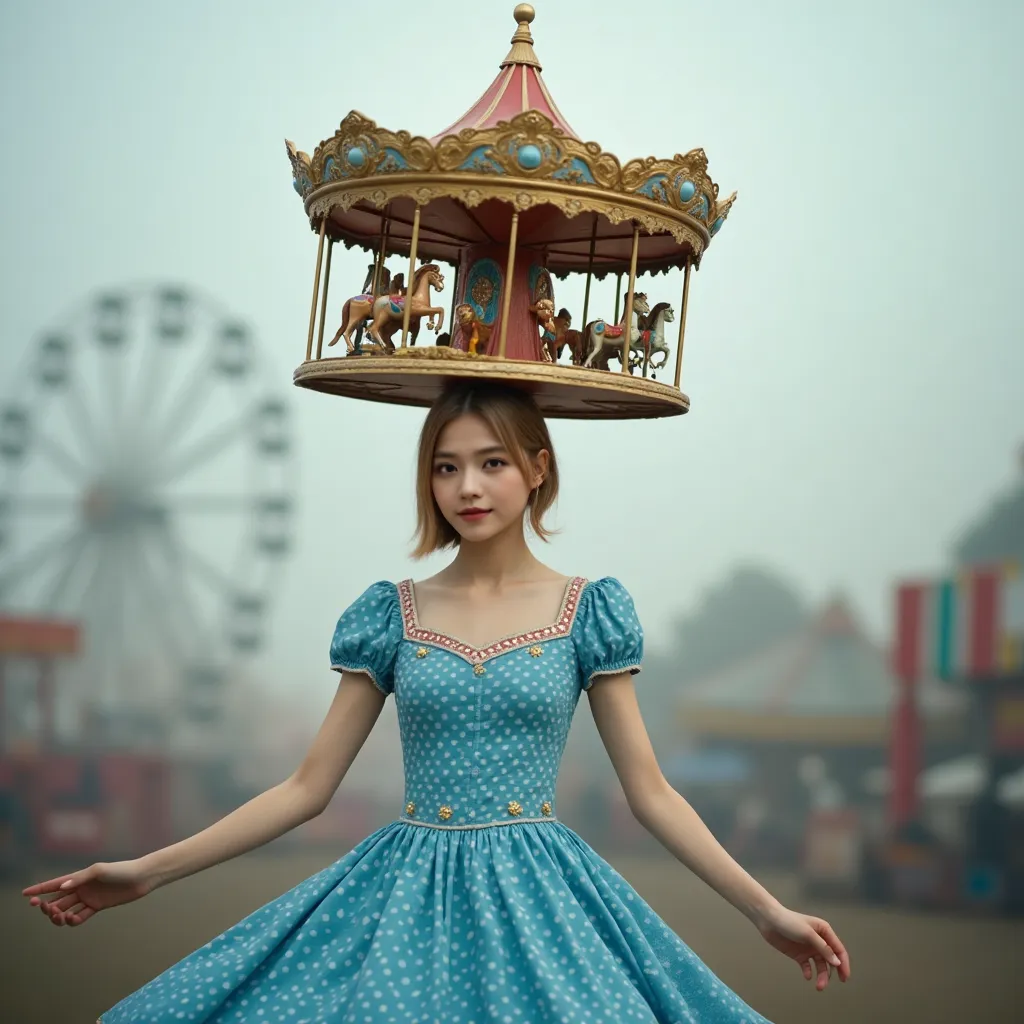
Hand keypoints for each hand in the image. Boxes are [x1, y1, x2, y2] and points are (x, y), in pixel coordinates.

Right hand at [22, 859, 155, 927]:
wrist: (141, 878)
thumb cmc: (121, 870)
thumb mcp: (99, 871)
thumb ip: (80, 879)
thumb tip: (61, 887)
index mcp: (79, 877)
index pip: (55, 884)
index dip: (39, 889)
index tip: (24, 894)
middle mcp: (81, 888)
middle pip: (57, 899)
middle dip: (47, 905)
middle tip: (45, 908)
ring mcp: (89, 898)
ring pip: (66, 910)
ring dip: (58, 915)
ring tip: (60, 916)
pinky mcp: (97, 907)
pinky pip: (80, 916)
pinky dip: (72, 920)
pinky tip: (71, 919)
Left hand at [755, 904, 849, 990]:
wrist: (768, 920)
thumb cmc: (789, 923)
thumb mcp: (808, 934)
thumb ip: (823, 948)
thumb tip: (837, 962)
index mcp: (824, 931)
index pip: (838, 949)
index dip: (843, 964)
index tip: (844, 978)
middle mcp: (819, 941)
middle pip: (830, 960)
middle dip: (831, 973)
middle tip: (828, 985)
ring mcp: (808, 948)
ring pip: (820, 965)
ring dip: (821, 975)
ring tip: (818, 986)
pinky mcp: (799, 954)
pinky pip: (807, 966)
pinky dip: (809, 972)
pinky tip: (807, 975)